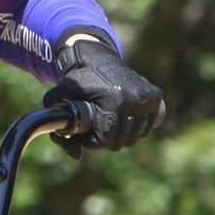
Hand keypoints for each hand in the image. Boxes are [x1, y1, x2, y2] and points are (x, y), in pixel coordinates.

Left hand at [44, 32, 164, 158]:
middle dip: (105, 138)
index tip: (84, 131)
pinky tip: (124, 115)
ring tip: (108, 119)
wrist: (96, 58)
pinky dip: (137, 125)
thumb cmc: (76, 82)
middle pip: (122, 141)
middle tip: (96, 125)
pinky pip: (150, 125)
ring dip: (122, 133)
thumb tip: (77, 156)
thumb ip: (59, 133)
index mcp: (115, 101)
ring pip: (137, 136)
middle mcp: (136, 99)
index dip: (91, 141)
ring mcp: (149, 98)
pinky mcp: (156, 97)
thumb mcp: (57, 101)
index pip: (106, 140)